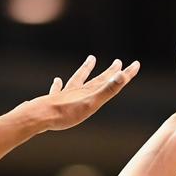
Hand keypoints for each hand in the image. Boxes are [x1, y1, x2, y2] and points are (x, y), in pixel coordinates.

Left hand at [18, 55, 140, 132]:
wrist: (40, 116)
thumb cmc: (66, 113)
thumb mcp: (91, 104)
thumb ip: (107, 90)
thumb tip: (122, 75)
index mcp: (89, 92)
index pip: (111, 81)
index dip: (125, 74)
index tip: (135, 64)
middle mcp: (78, 90)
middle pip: (96, 78)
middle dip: (109, 72)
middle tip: (118, 62)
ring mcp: (65, 94)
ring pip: (78, 78)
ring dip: (86, 69)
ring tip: (91, 59)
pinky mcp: (53, 100)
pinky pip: (57, 90)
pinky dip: (59, 85)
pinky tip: (56, 81)